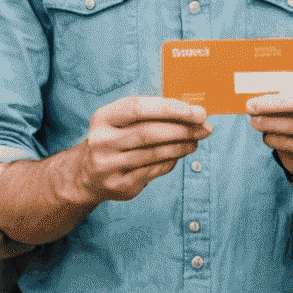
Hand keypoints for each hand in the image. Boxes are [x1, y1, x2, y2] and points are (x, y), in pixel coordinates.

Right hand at [71, 95, 211, 203]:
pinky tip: (181, 154)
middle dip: (182, 129)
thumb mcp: (122, 121)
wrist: (87, 174)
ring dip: (182, 146)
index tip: (197, 111)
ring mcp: (108, 165)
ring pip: (154, 153)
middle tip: (205, 127)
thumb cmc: (116, 139)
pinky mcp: (119, 184)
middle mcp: (102, 141)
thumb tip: (193, 112)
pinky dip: (171, 161)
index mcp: (103, 118)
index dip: (170, 108)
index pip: (138, 107)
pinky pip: (153, 170)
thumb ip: (152, 114)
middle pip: (148, 132)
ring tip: (197, 140)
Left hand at [246, 75, 292, 177]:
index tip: (257, 98)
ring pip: (291, 129)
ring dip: (267, 124)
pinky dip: (272, 139)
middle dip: (271, 108)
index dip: (279, 98)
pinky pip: (287, 144)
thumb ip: (287, 96)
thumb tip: (261, 86)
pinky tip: (266, 136)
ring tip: (254, 122)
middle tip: (250, 108)